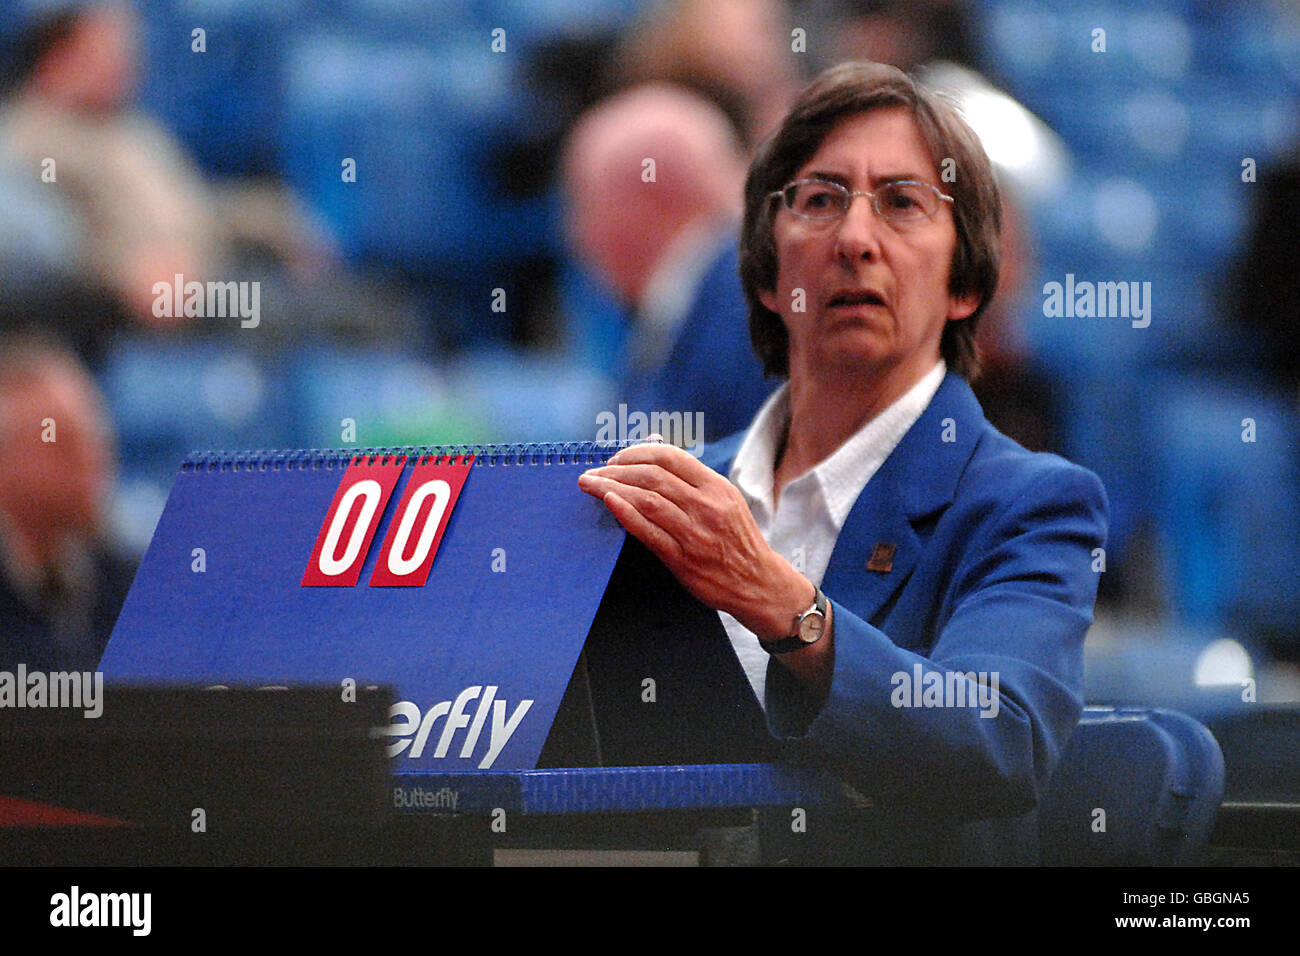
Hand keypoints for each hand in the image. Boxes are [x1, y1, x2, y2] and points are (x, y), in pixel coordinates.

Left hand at [577, 440, 811, 640]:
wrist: (758, 582)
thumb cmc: (736, 538)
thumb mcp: (723, 499)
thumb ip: (689, 475)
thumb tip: (653, 443)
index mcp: (716, 486)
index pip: (670, 456)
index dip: (636, 453)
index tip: (615, 459)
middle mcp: (706, 505)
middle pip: (652, 476)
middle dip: (615, 470)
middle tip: (593, 473)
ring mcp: (694, 532)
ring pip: (646, 500)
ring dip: (612, 488)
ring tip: (589, 485)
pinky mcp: (683, 559)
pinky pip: (649, 532)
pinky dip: (626, 514)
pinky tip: (608, 502)